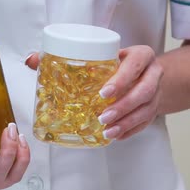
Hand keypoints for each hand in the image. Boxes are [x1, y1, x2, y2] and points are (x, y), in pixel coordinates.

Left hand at [25, 45, 163, 139]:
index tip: (103, 92)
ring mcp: (157, 92)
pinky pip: (146, 122)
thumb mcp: (101, 53)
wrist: (147, 70)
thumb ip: (67, 57)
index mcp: (141, 55)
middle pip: (144, 91)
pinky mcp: (156, 108)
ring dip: (126, 122)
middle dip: (123, 106)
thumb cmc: (119, 61)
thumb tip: (32, 60)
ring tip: (107, 131)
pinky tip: (116, 136)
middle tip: (102, 117)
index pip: (135, 66)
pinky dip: (130, 130)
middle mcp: (153, 73)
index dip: (121, 80)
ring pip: (146, 109)